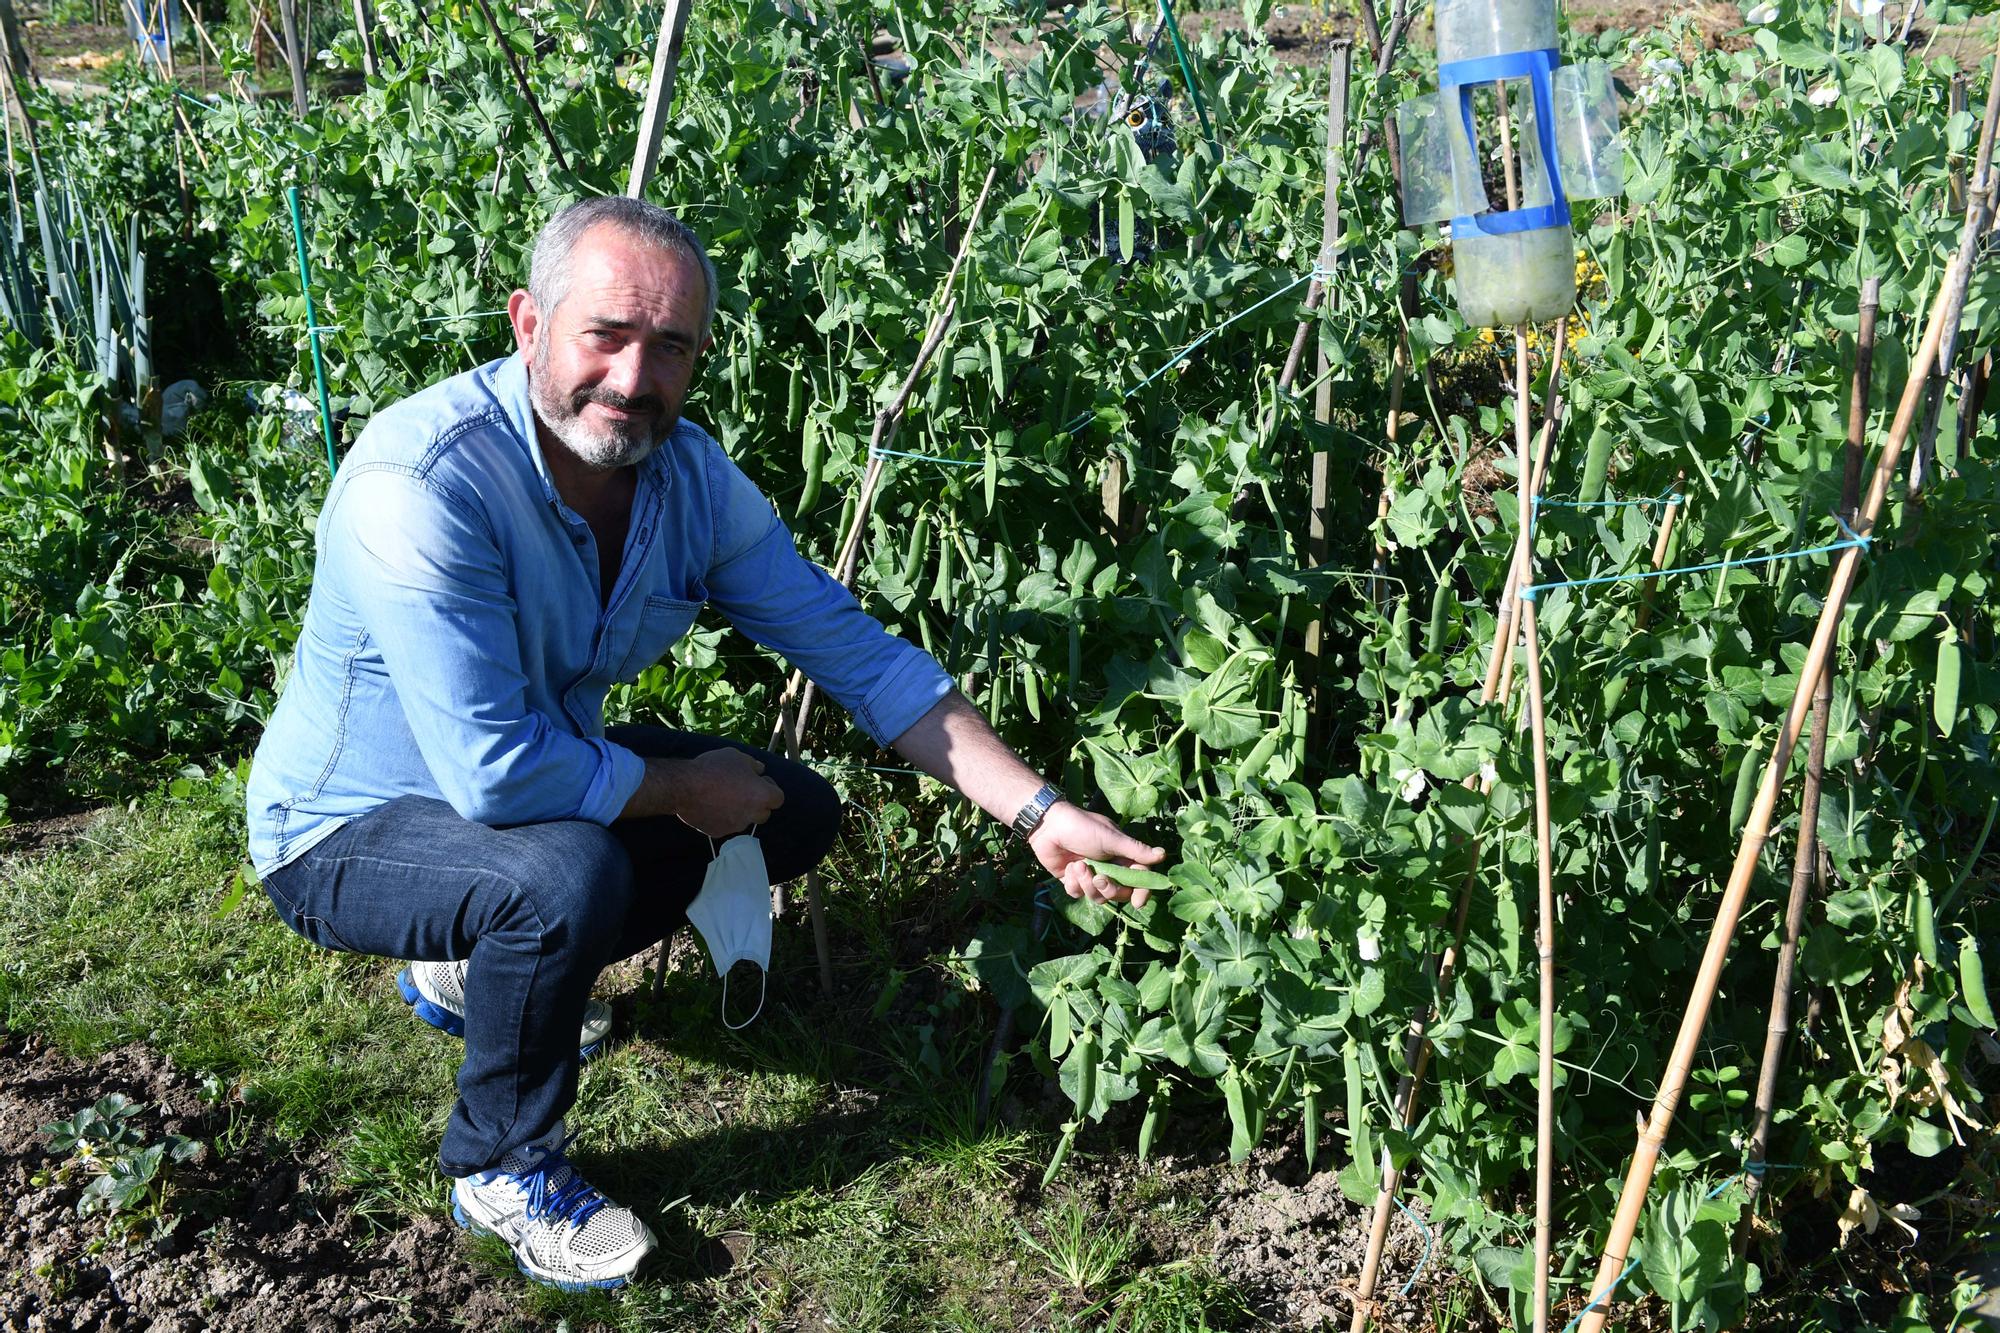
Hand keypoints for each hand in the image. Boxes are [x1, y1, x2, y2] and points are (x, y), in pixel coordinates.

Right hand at [675, 748, 783, 837]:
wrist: (685, 787)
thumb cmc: (715, 768)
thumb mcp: (737, 756)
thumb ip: (753, 765)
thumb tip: (760, 770)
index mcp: (762, 797)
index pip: (778, 799)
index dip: (770, 789)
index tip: (759, 781)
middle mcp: (752, 815)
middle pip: (764, 813)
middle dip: (757, 803)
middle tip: (743, 790)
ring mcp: (735, 826)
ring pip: (744, 820)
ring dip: (740, 810)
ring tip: (723, 795)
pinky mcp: (719, 832)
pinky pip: (726, 824)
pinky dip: (722, 816)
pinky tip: (711, 804)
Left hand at [1027, 802, 1166, 907]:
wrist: (1049, 825)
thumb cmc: (1082, 826)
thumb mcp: (1111, 838)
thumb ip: (1135, 850)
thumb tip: (1163, 855)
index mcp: (1122, 856)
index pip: (1139, 879)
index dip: (1141, 892)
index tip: (1138, 902)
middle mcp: (1109, 868)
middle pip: (1119, 893)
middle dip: (1109, 889)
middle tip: (1099, 877)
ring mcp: (1091, 875)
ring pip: (1098, 896)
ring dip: (1088, 884)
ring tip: (1078, 867)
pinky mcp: (1073, 880)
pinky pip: (1078, 893)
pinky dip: (1073, 883)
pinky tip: (1069, 868)